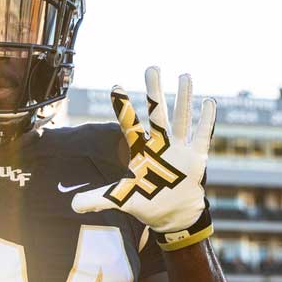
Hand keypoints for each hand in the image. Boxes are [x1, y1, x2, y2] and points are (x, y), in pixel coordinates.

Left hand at [72, 67, 216, 249]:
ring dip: (184, 98)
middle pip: (157, 114)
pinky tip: (209, 101)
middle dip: (155, 92)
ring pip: (181, 119)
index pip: (130, 125)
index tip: (115, 86)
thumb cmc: (148, 200)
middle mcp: (160, 144)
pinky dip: (207, 120)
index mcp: (142, 151)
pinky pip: (202, 136)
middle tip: (152, 68)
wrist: (173, 213)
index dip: (123, 108)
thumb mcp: (121, 198)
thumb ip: (99, 198)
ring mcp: (179, 149)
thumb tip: (72, 205)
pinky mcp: (196, 158)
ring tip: (185, 76)